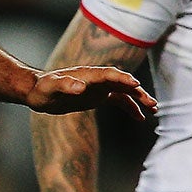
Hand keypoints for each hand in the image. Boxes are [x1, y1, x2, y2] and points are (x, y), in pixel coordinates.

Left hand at [27, 67, 154, 120]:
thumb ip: (65, 85)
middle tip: (152, 103)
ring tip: (153, 109)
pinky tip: (140, 117)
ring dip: (139, 99)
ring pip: (124, 91)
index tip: (136, 85)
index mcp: (88, 74)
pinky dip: (130, 107)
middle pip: (122, 83)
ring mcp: (99, 87)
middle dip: (138, 92)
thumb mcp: (51, 88)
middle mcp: (97, 79)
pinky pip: (119, 100)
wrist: (38, 92)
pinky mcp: (98, 97)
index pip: (110, 74)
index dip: (122, 79)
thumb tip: (80, 87)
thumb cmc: (42, 89)